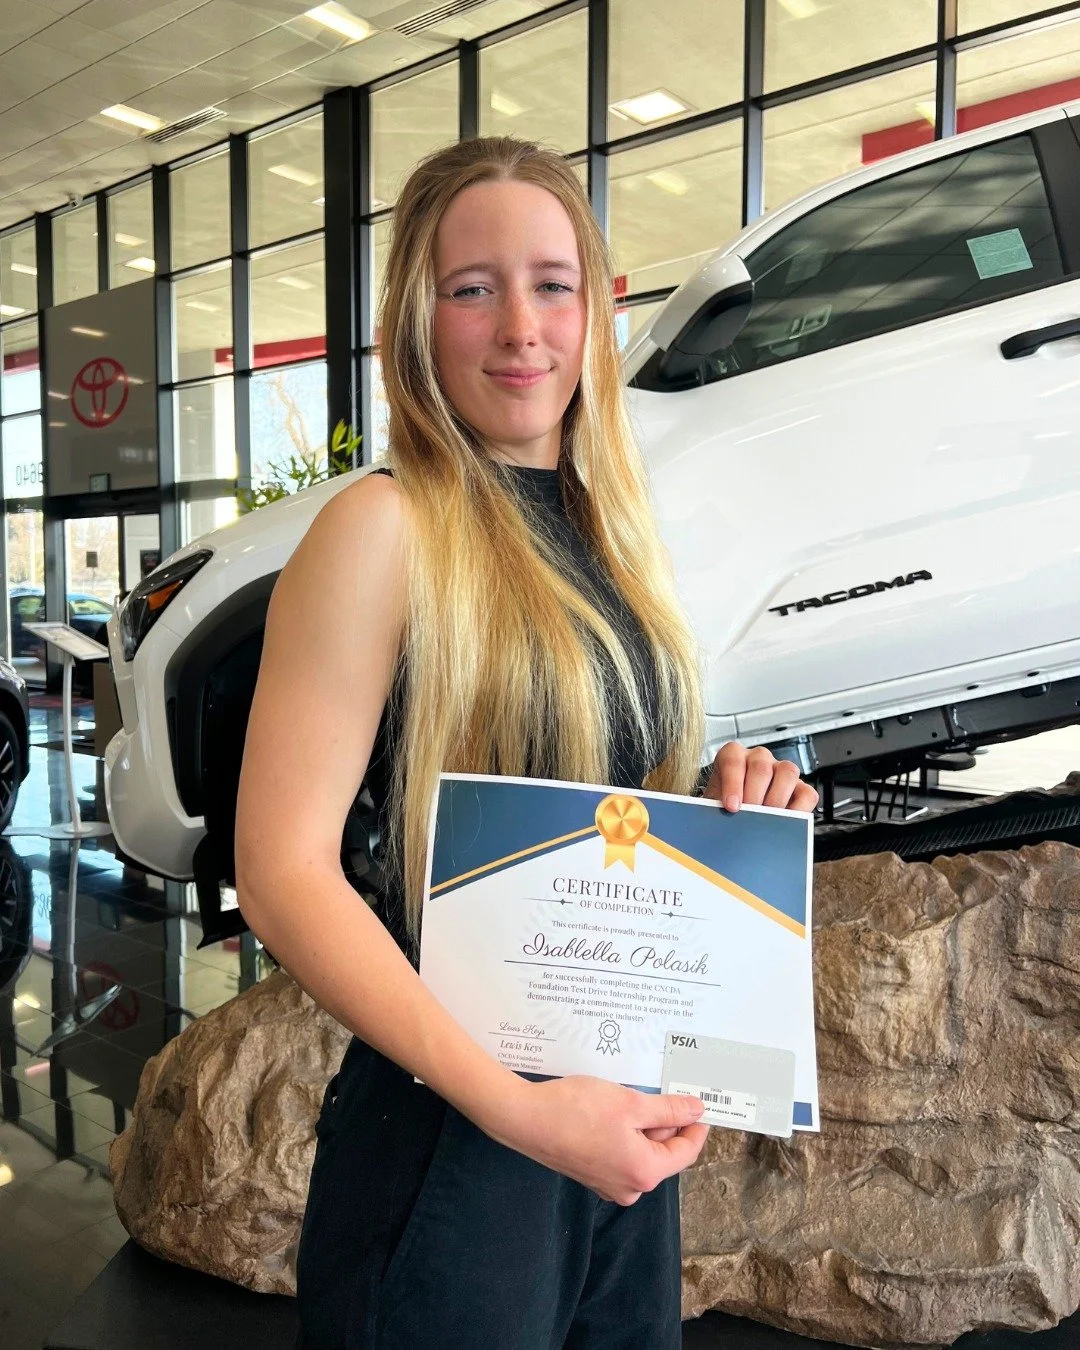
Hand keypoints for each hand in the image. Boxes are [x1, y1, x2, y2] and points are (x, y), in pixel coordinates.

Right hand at [490, 1075, 708, 1205]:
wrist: (525, 1119)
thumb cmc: (577, 1110)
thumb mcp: (630, 1103)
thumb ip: (668, 1109)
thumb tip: (697, 1111)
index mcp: (644, 1173)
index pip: (685, 1152)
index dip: (696, 1126)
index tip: (702, 1103)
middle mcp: (629, 1188)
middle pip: (662, 1152)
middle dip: (665, 1122)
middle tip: (658, 1090)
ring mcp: (608, 1184)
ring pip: (641, 1151)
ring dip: (642, 1125)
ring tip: (628, 1097)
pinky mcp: (592, 1174)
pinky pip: (622, 1154)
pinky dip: (624, 1133)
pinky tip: (611, 1110)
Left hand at [703, 742, 818, 814]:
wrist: (732, 817)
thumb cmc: (722, 808)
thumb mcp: (715, 805)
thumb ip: (716, 806)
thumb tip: (725, 818)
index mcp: (733, 755)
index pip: (733, 759)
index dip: (733, 783)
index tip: (731, 806)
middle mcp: (758, 758)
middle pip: (761, 767)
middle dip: (755, 795)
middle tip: (749, 815)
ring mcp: (780, 770)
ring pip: (787, 772)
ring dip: (777, 798)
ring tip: (767, 819)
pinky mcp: (799, 788)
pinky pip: (807, 793)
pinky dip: (800, 808)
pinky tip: (787, 821)